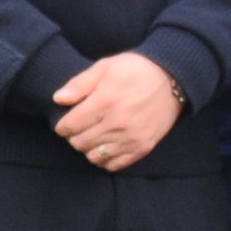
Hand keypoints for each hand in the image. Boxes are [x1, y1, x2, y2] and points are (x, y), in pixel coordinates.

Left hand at [51, 52, 184, 170]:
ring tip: (92, 136)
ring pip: (94, 157)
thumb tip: (58, 99)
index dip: (62, 126)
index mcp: (105, 101)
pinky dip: (105, 159)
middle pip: (80, 143)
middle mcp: (117, 123)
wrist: (173, 79)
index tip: (64, 123)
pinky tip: (106, 146)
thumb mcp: (106, 66)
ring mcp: (131, 138)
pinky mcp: (143, 147)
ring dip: (88, 148)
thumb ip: (80, 83)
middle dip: (74, 136)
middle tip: (79, 128)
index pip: (70, 126)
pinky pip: (114, 164)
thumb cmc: (136, 69)